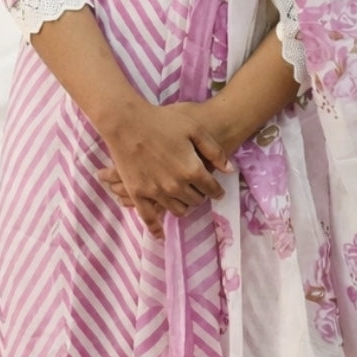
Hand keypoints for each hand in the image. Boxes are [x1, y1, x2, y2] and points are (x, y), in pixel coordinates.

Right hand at [94, 99, 234, 239]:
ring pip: (178, 210)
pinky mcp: (138, 194)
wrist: (126, 122)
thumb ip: (214, 150)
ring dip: (184, 206)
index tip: (217, 190)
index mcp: (192, 169)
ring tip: (183, 198)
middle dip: (200, 196)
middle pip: (196, 200)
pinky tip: (161, 235)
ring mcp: (156, 192)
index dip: (217, 190)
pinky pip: (149, 218)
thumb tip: (230, 171)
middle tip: (198, 190)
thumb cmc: (162, 120)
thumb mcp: (194, 129)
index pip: (212, 188)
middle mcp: (176, 186)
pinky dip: (156, 229)